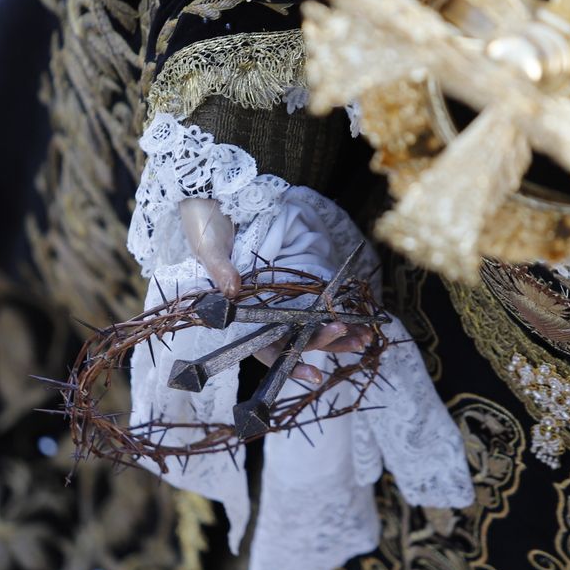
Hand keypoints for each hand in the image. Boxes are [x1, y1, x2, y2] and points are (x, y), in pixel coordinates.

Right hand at [178, 197, 373, 384]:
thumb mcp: (208, 246)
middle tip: (354, 341)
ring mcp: (280, 295)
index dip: (288, 363)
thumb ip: (220, 268)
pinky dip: (338, 308)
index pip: (264, 349)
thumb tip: (232, 289)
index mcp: (239, 314)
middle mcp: (262, 310)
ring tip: (365, 336)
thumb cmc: (204, 225)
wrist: (213, 197)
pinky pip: (319, 299)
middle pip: (296, 338)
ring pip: (312, 323)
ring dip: (339, 332)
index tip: (314, 372)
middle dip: (326, 343)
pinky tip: (360, 315)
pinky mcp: (294, 279)